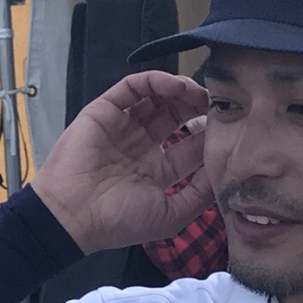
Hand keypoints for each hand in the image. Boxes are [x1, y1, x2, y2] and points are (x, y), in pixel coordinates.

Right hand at [31, 71, 213, 253]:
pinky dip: (155, 81)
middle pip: (177, 116)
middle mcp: (141, 145)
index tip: (229, 127)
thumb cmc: (119, 221)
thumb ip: (200, 195)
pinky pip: (132, 87)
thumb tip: (224, 171)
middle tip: (217, 102)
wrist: (73, 215)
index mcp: (157, 170)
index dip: (210, 133)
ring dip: (180, 90)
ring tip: (198, 92)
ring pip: (157, 97)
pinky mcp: (104, 111)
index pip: (191, 144)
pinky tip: (175, 85)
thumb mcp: (171, 216)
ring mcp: (122, 127)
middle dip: (198, 107)